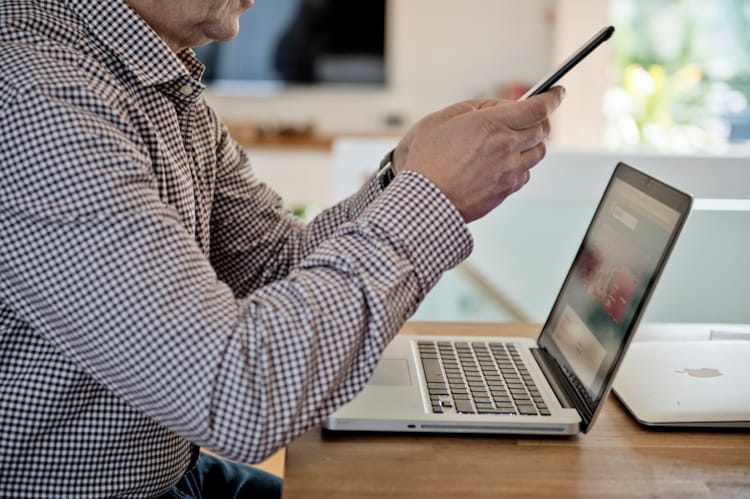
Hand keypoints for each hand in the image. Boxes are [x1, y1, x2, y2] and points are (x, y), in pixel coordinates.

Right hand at [392, 87, 564, 222]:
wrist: (424, 201)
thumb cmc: (426, 161)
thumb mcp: (440, 119)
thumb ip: (474, 107)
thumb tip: (499, 107)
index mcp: (491, 125)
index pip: (538, 107)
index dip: (553, 97)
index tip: (557, 93)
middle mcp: (506, 147)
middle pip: (542, 129)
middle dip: (540, 119)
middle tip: (530, 117)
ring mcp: (509, 171)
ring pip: (538, 153)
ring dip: (532, 143)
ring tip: (513, 141)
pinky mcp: (506, 191)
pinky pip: (525, 174)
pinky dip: (521, 166)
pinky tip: (504, 164)